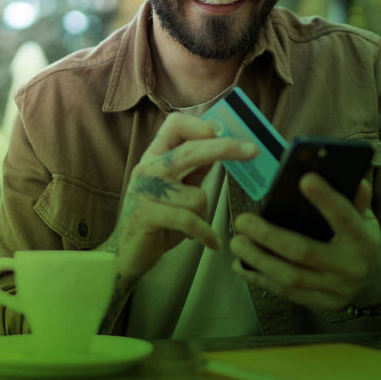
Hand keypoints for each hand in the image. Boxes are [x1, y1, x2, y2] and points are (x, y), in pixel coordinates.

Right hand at [109, 113, 257, 282]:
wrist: (128, 254)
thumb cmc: (158, 221)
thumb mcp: (178, 190)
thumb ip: (195, 168)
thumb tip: (221, 144)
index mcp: (155, 157)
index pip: (175, 125)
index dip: (200, 126)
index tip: (223, 133)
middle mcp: (148, 168)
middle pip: (190, 150)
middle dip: (224, 148)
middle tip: (252, 150)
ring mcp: (145, 191)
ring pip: (196, 196)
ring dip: (204, 215)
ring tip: (198, 228)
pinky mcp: (146, 214)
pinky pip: (189, 219)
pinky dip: (205, 233)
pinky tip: (210, 243)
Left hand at [229, 175, 380, 312]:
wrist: (375, 284)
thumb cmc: (362, 242)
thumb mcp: (367, 219)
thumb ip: (357, 200)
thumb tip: (351, 177)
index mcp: (362, 240)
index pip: (344, 217)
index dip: (325, 200)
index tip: (304, 179)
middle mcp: (348, 266)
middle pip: (304, 252)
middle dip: (269, 236)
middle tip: (243, 221)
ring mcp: (334, 288)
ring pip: (290, 277)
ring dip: (258, 259)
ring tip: (237, 243)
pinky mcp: (320, 303)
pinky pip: (286, 293)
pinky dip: (260, 279)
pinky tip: (241, 265)